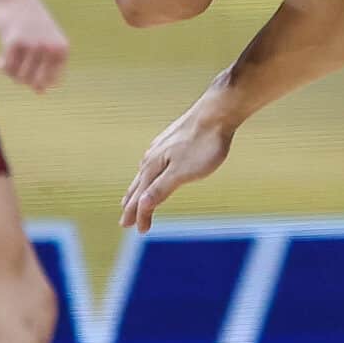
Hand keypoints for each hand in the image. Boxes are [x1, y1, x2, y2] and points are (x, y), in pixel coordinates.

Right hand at [0, 0, 68, 91]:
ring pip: (20, 76)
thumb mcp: (46, 41)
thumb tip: (40, 92)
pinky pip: (7, 67)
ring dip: (10, 73)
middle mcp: (51, 48)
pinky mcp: (14, 41)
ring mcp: (33, 45)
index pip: (53, 82)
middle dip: (23, 80)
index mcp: (62, 49)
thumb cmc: (31, 20)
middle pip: (35, 82)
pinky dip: (1, 66)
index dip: (39, 83)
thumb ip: (46, 66)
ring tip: (6, 62)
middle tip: (15, 70)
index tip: (28, 74)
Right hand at [120, 96, 231, 231]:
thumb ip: (161, 189)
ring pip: (144, 173)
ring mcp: (161, 147)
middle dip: (132, 205)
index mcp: (152, 167)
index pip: (142, 198)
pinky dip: (149, 174)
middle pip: (138, 186)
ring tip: (133, 197)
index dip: (140, 215)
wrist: (217, 112)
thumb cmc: (203, 144)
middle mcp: (152, 157)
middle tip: (125, 222)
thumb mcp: (182, 173)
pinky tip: (153, 169)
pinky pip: (154, 162)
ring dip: (137, 189)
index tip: (140, 231)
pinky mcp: (172, 139)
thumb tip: (140, 205)